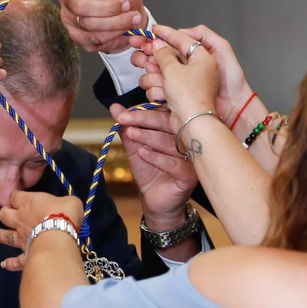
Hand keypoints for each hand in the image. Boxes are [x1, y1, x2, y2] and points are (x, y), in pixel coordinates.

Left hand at [0, 191, 82, 271]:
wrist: (58, 236)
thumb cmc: (64, 214)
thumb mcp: (70, 201)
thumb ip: (64, 203)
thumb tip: (67, 207)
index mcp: (28, 203)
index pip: (15, 196)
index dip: (15, 196)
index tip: (18, 197)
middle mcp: (20, 220)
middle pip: (4, 214)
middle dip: (4, 213)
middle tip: (5, 214)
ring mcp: (21, 238)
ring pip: (5, 236)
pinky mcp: (25, 255)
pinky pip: (15, 260)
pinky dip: (10, 263)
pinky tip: (4, 264)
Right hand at [13, 0, 146, 54]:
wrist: (135, 18)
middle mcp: (68, 1)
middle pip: (79, 7)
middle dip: (108, 8)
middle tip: (126, 3)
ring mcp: (71, 22)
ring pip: (89, 25)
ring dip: (116, 22)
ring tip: (130, 15)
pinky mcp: (80, 39)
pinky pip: (94, 39)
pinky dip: (114, 34)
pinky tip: (122, 28)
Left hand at [112, 104, 196, 226]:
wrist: (154, 200)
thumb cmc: (149, 171)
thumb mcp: (134, 147)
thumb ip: (127, 127)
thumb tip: (114, 107)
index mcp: (178, 129)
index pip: (164, 112)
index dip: (144, 110)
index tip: (123, 112)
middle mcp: (188, 140)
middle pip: (169, 123)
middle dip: (144, 119)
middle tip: (124, 119)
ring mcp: (191, 158)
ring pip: (171, 142)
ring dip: (148, 137)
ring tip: (131, 134)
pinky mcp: (190, 176)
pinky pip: (174, 164)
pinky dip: (156, 158)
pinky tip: (142, 153)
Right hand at [147, 25, 222, 125]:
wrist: (193, 125)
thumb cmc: (191, 97)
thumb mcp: (174, 69)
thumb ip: (163, 53)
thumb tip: (158, 44)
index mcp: (203, 58)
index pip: (183, 39)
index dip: (167, 33)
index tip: (154, 29)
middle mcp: (198, 69)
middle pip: (170, 56)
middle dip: (156, 58)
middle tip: (143, 51)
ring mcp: (188, 83)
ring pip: (164, 71)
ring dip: (156, 76)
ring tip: (158, 81)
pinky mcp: (180, 95)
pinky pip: (163, 85)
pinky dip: (159, 89)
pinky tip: (161, 94)